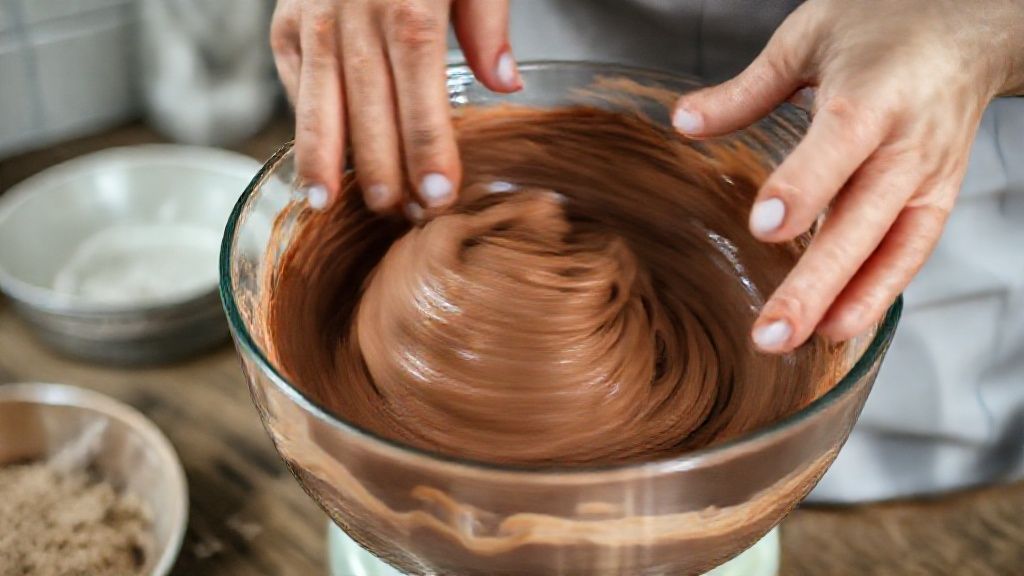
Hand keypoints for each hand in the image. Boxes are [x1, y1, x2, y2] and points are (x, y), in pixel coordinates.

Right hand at [270, 0, 519, 214]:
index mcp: (410, 1)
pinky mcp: (285, 21)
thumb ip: (486, 20)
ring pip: (318, 98)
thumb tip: (505, 84)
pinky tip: (311, 165)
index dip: (427, 142)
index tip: (438, 193)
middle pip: (368, 102)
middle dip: (382, 165)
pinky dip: (303, 123)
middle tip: (396, 214)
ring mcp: (314, 17)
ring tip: (326, 203)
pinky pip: (294, 80)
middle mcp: (355, 13)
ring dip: (323, 155)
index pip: (419, 84)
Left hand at [672, 0, 1023, 352]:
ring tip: (794, 345)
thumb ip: (746, 90)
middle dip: (815, 283)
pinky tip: (835, 329)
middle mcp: (905, 144)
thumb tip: (684, 122)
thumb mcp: (807, 37)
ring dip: (842, 304)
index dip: (804, 188)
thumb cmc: (885, 26)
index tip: (764, 227)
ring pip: (887, 252)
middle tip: (770, 333)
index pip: (838, 147)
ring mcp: (927, 178)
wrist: (970, 29)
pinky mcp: (937, 201)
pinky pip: (909, 258)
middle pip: (862, 222)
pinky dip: (876, 296)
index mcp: (872, 95)